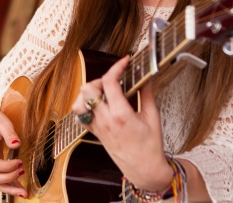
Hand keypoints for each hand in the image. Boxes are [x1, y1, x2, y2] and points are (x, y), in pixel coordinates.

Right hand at [0, 102, 27, 197]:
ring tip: (23, 192)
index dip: (6, 167)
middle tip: (22, 172)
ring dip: (7, 188)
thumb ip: (9, 133)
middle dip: (7, 179)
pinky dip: (6, 185)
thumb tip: (17, 144)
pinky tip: (17, 188)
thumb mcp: (1, 121)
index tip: (20, 162)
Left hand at [72, 56, 172, 192]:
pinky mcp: (95, 132)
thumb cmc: (150, 147)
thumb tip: (145, 77)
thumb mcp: (153, 116)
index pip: (110, 82)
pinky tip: (98, 103)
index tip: (124, 62)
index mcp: (121, 115)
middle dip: (101, 78)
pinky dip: (84, 105)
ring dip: (89, 92)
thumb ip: (147, 93)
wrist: (144, 170)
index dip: (116, 67)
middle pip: (89, 89)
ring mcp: (97, 127)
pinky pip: (80, 116)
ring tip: (104, 91)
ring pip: (79, 103)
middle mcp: (105, 120)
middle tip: (115, 79)